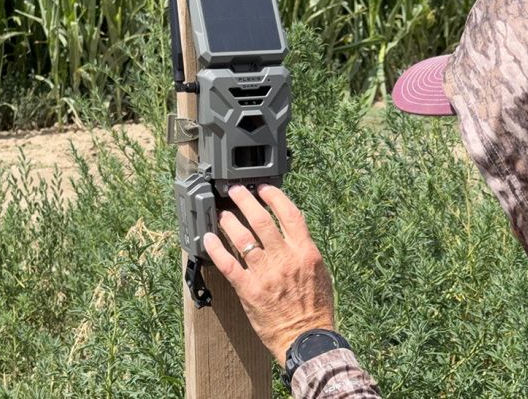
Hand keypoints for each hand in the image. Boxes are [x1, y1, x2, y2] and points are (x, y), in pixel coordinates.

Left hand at [202, 184, 336, 364]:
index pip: (289, 214)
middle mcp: (284, 259)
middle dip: (245, 200)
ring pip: (242, 238)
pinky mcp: (249, 290)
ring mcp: (265, 274)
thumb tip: (294, 228)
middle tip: (234, 191)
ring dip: (229, 222)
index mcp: (305, 253)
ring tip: (222, 214)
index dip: (274, 196)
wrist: (308, 340)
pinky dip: (215, 249)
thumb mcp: (320, 274)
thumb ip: (305, 250)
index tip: (263, 188)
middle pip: (261, 220)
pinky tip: (208, 239)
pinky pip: (227, 264)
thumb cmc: (316, 309)